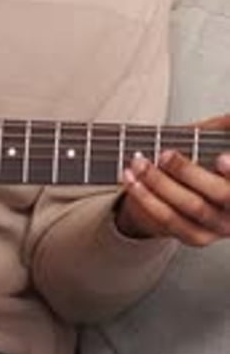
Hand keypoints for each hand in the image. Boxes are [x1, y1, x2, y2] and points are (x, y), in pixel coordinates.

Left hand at [116, 113, 229, 246]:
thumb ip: (222, 129)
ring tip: (139, 163)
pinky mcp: (194, 236)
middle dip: (188, 171)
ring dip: (160, 183)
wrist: (184, 192)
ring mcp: (217, 227)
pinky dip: (146, 198)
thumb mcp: (215, 140)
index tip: (220, 158)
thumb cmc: (203, 160)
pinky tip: (132, 180)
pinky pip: (168, 219)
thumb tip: (229, 117)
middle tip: (165, 155)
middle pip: (220, 193)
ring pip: (191, 206)